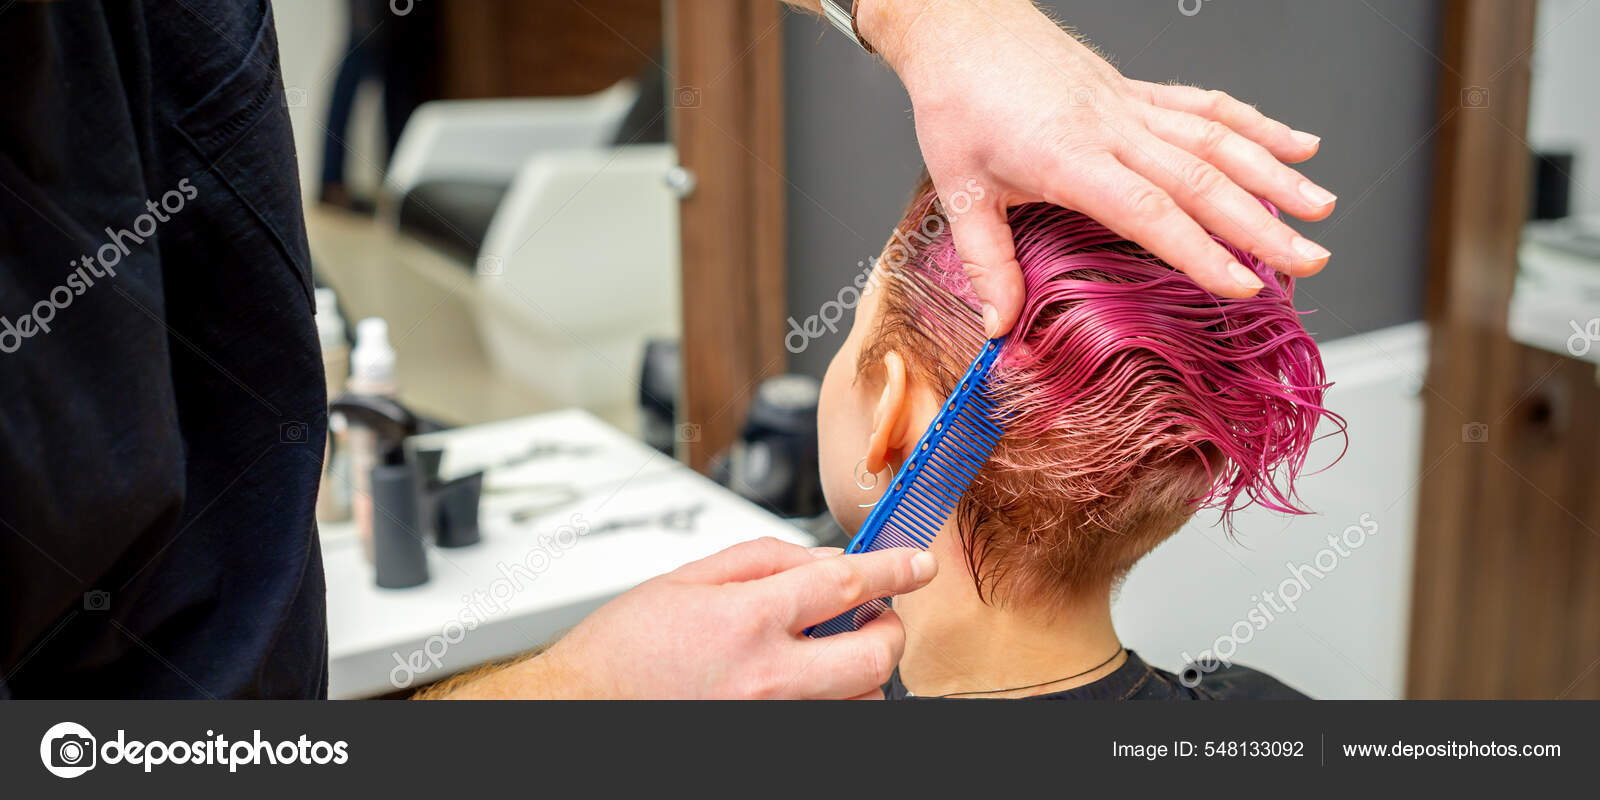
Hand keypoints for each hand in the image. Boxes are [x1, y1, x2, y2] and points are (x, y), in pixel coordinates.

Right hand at [435, 538, 935, 698]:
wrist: (577, 708)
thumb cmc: (622, 650)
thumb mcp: (686, 579)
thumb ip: (764, 560)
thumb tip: (825, 559)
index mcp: (746, 620)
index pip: (846, 585)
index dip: (893, 568)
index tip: (917, 563)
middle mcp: (766, 679)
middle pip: (874, 657)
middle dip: (887, 630)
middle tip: (873, 616)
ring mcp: (771, 721)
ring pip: (861, 701)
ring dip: (860, 672)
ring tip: (823, 654)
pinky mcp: (768, 745)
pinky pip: (830, 726)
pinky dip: (831, 703)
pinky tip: (801, 684)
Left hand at [861, 0, 1336, 335]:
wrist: (960, 27)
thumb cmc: (957, 104)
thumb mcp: (959, 190)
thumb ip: (987, 262)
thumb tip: (999, 326)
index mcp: (1068, 157)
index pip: (1149, 210)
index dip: (1200, 250)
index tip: (1243, 283)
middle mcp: (1111, 128)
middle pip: (1201, 179)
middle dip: (1261, 224)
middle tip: (1309, 260)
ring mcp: (1129, 106)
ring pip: (1216, 138)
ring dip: (1274, 173)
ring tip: (1321, 210)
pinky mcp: (1135, 90)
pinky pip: (1205, 106)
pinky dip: (1256, 124)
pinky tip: (1299, 145)